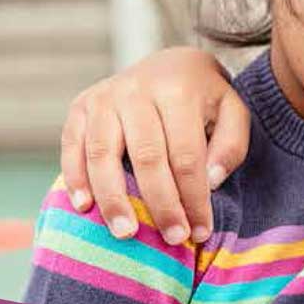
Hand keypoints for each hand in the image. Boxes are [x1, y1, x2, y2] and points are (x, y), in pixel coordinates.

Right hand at [60, 47, 249, 245]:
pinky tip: (84, 207)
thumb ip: (231, 146)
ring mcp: (104, 97)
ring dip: (112, 198)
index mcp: (178, 91)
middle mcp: (136, 90)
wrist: (170, 64)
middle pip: (147, 157)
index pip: (187, 156)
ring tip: (125, 233)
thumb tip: (211, 182)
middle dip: (161, 204)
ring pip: (103, 154)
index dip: (193, 198)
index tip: (200, 231)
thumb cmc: (204, 99)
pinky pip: (71, 145)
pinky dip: (74, 177)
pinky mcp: (80, 106)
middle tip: (172, 239)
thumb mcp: (232, 111)